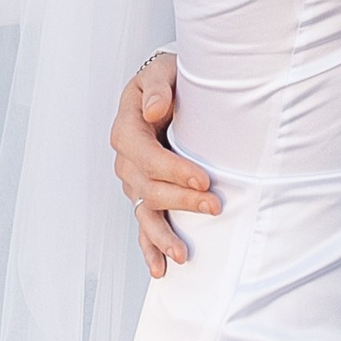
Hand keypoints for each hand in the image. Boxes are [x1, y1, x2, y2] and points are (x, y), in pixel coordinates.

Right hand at [110, 52, 214, 274]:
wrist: (165, 89)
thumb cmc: (166, 78)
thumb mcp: (161, 71)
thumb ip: (157, 87)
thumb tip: (155, 109)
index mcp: (127, 128)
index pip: (147, 156)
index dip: (174, 170)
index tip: (203, 177)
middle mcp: (126, 160)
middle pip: (149, 187)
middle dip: (181, 200)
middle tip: (214, 206)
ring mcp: (134, 181)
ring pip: (145, 212)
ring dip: (163, 235)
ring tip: (182, 254)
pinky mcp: (145, 195)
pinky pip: (143, 225)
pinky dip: (150, 248)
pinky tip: (160, 269)